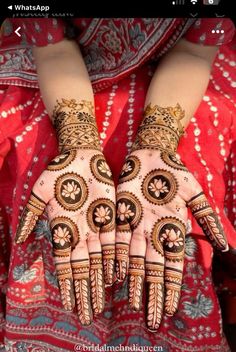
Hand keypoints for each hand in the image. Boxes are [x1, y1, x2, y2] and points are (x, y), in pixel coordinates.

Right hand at [15, 99, 115, 325]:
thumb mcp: (40, 192)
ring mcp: (97, 226)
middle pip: (84, 267)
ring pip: (100, 259)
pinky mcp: (113, 216)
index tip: (69, 305)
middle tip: (88, 315)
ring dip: (101, 281)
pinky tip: (118, 277)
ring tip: (102, 303)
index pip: (65, 263)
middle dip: (85, 290)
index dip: (67, 284)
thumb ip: (30, 215)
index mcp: (63, 229)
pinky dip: (116, 259)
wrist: (81, 155)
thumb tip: (17, 239)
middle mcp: (81, 232)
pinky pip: (115, 242)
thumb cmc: (59, 171)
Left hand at [115, 103, 227, 330]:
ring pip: (134, 261)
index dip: (172, 289)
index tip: (171, 310)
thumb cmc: (175, 172)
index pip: (173, 267)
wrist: (151, 153)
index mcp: (172, 231)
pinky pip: (117, 241)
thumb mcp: (194, 194)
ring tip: (133, 305)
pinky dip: (115, 259)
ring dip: (134, 283)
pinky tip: (113, 277)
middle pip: (153, 270)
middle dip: (153, 294)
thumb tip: (225, 247)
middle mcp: (154, 234)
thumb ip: (207, 218)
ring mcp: (136, 227)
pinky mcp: (120, 216)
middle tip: (151, 321)